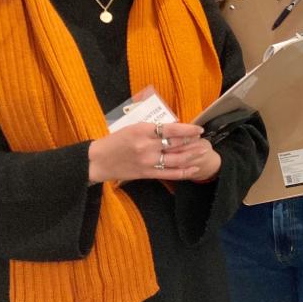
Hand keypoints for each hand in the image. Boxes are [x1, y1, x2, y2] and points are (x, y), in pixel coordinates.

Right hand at [88, 121, 210, 182]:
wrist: (98, 160)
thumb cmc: (116, 140)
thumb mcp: (134, 127)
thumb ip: (153, 129)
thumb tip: (175, 128)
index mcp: (143, 131)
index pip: (171, 129)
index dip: (188, 130)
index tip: (199, 129)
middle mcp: (147, 147)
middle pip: (176, 144)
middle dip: (193, 142)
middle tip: (204, 140)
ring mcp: (148, 162)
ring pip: (177, 160)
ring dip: (193, 156)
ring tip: (204, 151)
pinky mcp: (147, 174)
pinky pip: (170, 174)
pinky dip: (184, 171)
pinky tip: (194, 168)